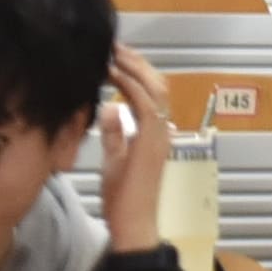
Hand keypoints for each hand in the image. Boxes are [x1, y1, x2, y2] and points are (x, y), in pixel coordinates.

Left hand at [95, 45, 171, 252]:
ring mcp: (160, 134)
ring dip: (133, 67)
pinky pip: (145, 103)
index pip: (151, 92)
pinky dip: (130, 84)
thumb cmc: (123, 199)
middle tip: (114, 46)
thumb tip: (109, 108)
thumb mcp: (115, 159)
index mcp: (155, 133)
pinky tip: (113, 73)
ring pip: (155, 88)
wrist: (132, 224)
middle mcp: (162, 129)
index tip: (114, 57)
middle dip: (136, 62)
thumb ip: (115, 133)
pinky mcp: (152, 140)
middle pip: (157, 83)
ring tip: (114, 53)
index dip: (135, 71)